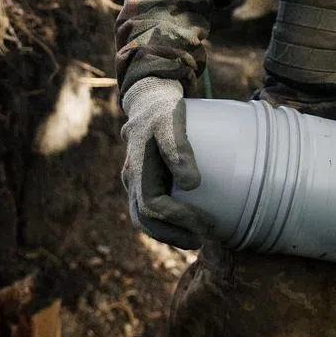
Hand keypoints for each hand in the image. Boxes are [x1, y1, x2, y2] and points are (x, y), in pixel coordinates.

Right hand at [120, 77, 211, 247]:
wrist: (150, 95)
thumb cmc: (162, 107)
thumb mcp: (170, 120)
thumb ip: (178, 148)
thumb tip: (192, 185)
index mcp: (136, 168)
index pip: (153, 206)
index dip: (178, 220)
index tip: (204, 224)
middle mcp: (130, 177)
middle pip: (144, 219)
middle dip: (171, 235)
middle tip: (201, 241)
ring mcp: (135, 179)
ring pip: (145, 217)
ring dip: (169, 231)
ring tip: (197, 237)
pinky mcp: (144, 177)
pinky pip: (152, 206)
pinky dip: (169, 219)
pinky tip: (190, 219)